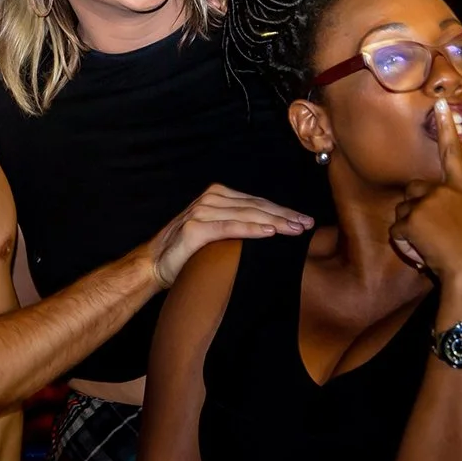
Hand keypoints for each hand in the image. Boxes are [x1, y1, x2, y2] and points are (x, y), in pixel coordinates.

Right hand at [147, 183, 313, 287]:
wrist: (154, 265)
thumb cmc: (188, 252)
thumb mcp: (217, 233)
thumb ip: (237, 225)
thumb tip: (271, 230)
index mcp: (218, 196)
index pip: (257, 202)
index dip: (282, 211)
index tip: (304, 221)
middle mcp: (211, 198)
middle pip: (256, 206)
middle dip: (285, 216)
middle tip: (308, 224)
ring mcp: (202, 211)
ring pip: (247, 214)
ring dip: (275, 222)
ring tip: (296, 229)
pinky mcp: (196, 228)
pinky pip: (230, 227)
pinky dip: (252, 229)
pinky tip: (270, 232)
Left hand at [389, 98, 461, 277]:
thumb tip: (450, 213)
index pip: (452, 152)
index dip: (446, 126)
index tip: (439, 103)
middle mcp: (443, 190)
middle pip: (413, 190)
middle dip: (413, 207)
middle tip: (428, 230)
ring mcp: (426, 202)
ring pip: (402, 214)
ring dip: (410, 231)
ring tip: (432, 246)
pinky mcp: (412, 219)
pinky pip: (397, 233)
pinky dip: (406, 246)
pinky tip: (424, 254)